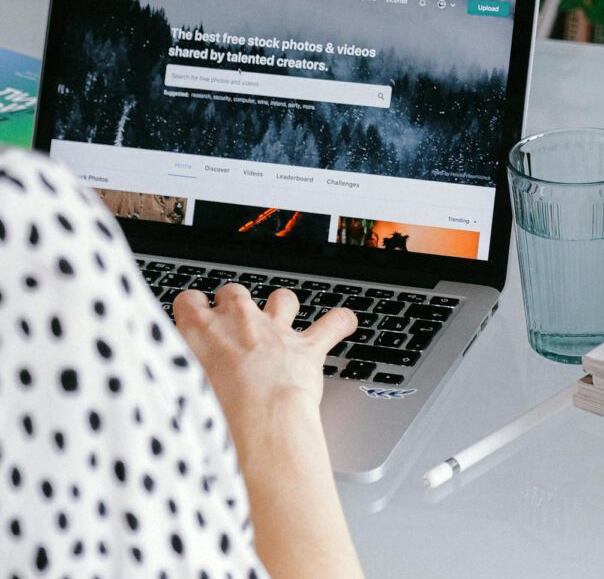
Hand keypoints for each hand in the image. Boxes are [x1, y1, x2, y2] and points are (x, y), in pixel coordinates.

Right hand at [173, 285, 363, 578]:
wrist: (257, 427)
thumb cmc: (210, 420)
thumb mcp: (169, 398)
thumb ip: (164, 382)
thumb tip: (143, 393)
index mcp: (198, 331)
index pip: (188, 300)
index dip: (193, 310)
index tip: (192, 319)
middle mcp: (238, 322)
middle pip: (234, 292)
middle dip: (234, 304)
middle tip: (232, 325)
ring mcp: (276, 331)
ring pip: (282, 298)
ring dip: (282, 307)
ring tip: (281, 319)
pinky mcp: (307, 347)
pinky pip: (333, 322)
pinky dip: (340, 322)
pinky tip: (344, 322)